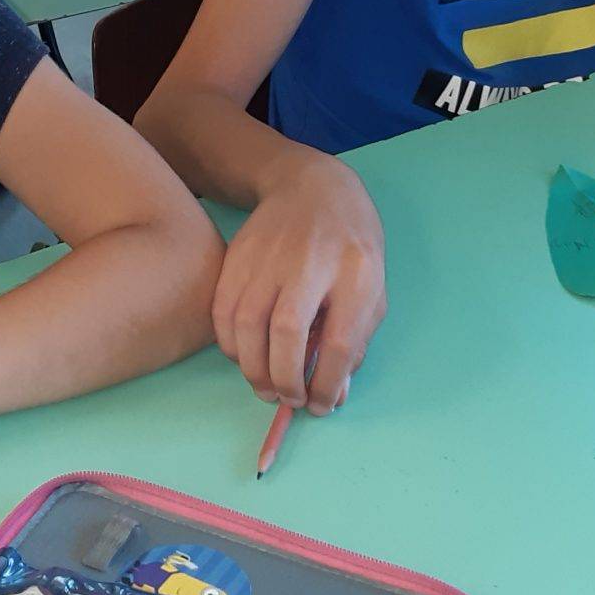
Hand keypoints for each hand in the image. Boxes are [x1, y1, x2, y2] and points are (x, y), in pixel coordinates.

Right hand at [215, 158, 384, 412]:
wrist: (314, 189)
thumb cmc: (350, 248)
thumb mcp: (371, 291)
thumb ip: (355, 344)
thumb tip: (331, 394)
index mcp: (356, 272)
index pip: (340, 341)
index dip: (327, 384)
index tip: (320, 405)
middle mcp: (310, 261)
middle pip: (287, 331)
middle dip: (284, 379)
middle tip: (289, 398)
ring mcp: (268, 256)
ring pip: (246, 323)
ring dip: (253, 368)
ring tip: (267, 386)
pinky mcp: (237, 256)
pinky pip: (222, 312)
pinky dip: (230, 345)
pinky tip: (246, 356)